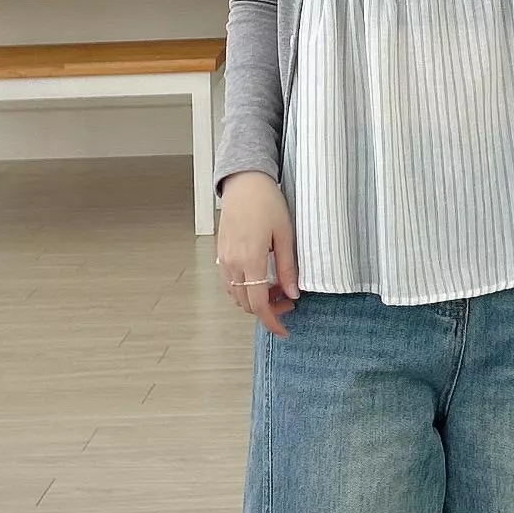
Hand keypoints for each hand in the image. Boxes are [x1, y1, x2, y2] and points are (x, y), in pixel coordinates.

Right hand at [216, 171, 298, 333]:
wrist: (245, 182)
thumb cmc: (267, 203)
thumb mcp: (285, 235)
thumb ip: (288, 267)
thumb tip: (293, 294)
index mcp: (250, 260)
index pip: (258, 304)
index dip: (272, 321)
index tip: (284, 330)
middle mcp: (232, 264)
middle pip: (246, 304)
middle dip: (267, 310)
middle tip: (289, 301)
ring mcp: (223, 260)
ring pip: (236, 296)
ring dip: (255, 300)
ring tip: (277, 288)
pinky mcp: (221, 254)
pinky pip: (230, 283)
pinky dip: (245, 289)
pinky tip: (261, 278)